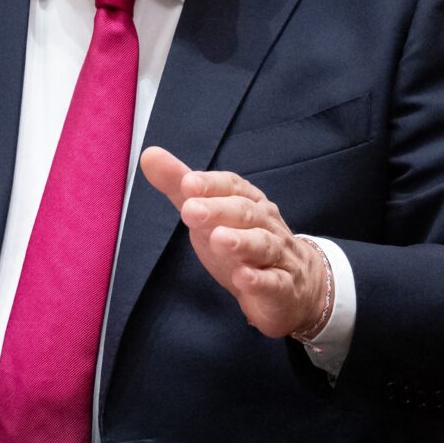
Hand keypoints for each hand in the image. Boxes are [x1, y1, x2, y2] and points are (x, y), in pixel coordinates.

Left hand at [138, 146, 330, 338]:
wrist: (294, 287)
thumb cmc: (243, 244)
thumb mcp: (209, 214)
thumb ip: (180, 187)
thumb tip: (149, 154)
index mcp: (249, 202)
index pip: (233, 186)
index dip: (211, 184)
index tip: (187, 183)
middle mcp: (266, 224)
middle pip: (245, 213)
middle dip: (219, 210)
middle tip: (190, 211)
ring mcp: (278, 256)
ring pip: (262, 244)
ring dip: (242, 241)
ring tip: (219, 239)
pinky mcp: (282, 288)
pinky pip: (273, 282)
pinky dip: (259, 279)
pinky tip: (243, 277)